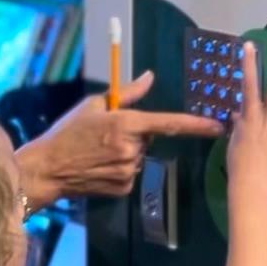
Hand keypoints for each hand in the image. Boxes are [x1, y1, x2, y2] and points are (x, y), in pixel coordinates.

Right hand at [18, 72, 224, 201]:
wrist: (47, 168)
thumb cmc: (68, 133)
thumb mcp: (94, 105)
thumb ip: (127, 93)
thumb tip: (150, 77)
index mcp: (127, 124)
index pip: (170, 123)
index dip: (197, 125)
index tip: (219, 126)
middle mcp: (132, 149)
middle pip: (150, 139)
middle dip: (136, 134)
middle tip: (108, 135)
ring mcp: (130, 171)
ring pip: (140, 157)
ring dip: (128, 153)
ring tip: (100, 152)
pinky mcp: (124, 188)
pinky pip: (132, 174)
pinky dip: (120, 169)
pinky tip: (101, 167)